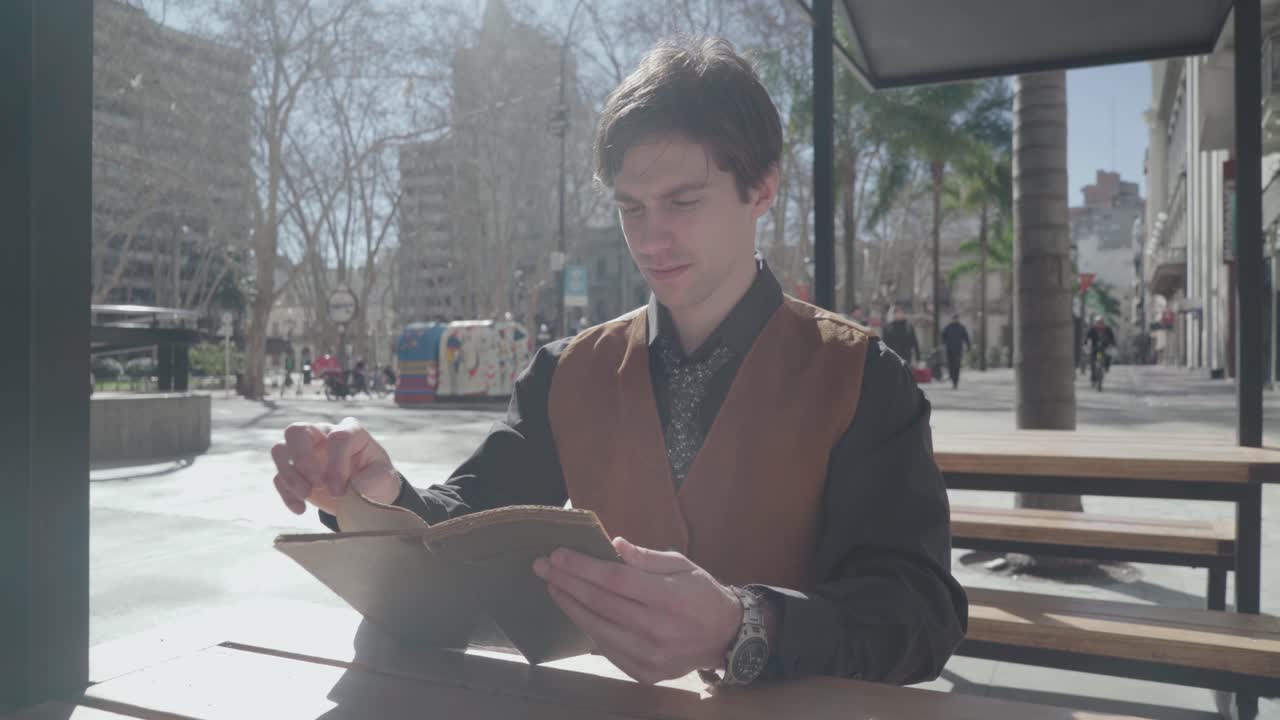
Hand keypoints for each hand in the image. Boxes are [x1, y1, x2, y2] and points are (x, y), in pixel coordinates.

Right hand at [270, 417, 399, 515]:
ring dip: (290, 475)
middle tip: (317, 484)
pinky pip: (279, 477)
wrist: (367, 492)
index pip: (337, 437)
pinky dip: (286, 494)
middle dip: (303, 459)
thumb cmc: (376, 478)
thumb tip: (348, 487)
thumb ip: (371, 479)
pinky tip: (300, 509)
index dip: (336, 464)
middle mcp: (323, 434)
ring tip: (307, 495)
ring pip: (279, 449)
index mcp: (350, 431)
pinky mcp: (295, 471)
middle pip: (296, 431)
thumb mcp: (384, 478)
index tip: (340, 490)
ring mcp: (306, 451)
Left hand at [532, 537, 741, 684]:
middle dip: (566, 582)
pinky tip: (575, 612)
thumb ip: (646, 557)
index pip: (615, 579)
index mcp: (670, 598)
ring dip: (570, 606)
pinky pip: (607, 649)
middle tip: (542, 567)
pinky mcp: (645, 673)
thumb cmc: (701, 594)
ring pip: (598, 628)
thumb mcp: (681, 565)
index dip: (582, 566)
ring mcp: (651, 656)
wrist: (725, 637)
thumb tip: (614, 544)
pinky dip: (588, 629)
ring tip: (553, 587)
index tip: (558, 554)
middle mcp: (659, 629)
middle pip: (600, 603)